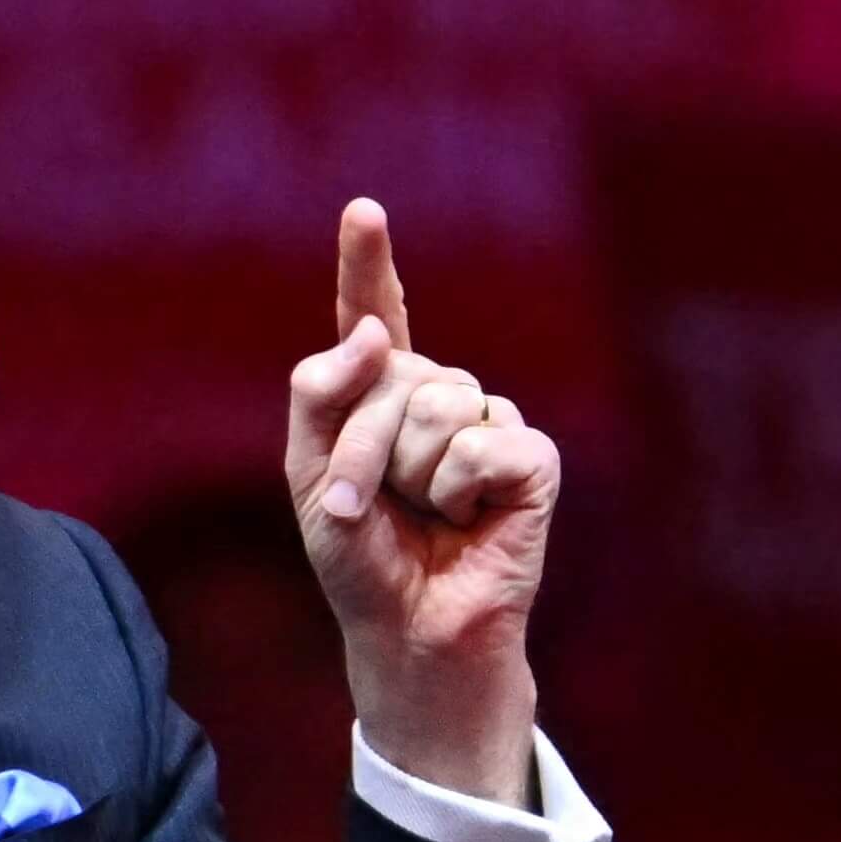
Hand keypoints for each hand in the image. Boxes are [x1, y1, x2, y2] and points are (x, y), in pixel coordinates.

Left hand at [280, 198, 556, 811]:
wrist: (407, 630)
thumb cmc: (361, 558)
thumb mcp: (309, 474)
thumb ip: (321, 393)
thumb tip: (375, 336)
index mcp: (382, 395)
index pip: (374, 315)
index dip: (369, 263)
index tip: (364, 210)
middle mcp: (440, 396)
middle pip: (393, 371)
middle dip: (364, 445)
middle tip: (367, 508)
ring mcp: (489, 422)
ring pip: (437, 403)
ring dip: (409, 473)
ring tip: (421, 515)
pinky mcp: (531, 460)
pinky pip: (483, 443)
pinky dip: (460, 490)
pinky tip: (470, 519)